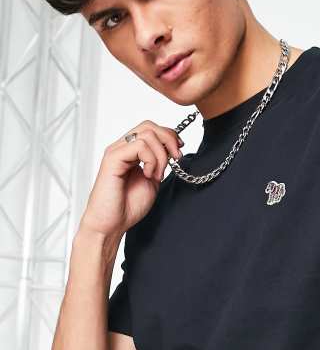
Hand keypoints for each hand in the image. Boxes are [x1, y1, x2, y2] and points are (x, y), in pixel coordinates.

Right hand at [80, 120, 183, 237]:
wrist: (111, 224)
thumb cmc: (127, 206)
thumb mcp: (152, 180)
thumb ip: (160, 163)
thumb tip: (172, 149)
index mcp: (130, 151)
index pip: (151, 129)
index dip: (169, 136)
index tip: (179, 152)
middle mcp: (121, 147)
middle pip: (149, 125)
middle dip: (169, 139)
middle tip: (176, 158)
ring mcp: (116, 151)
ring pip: (147, 133)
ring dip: (160, 154)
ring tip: (157, 174)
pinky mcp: (112, 159)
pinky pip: (139, 145)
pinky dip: (151, 160)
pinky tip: (148, 175)